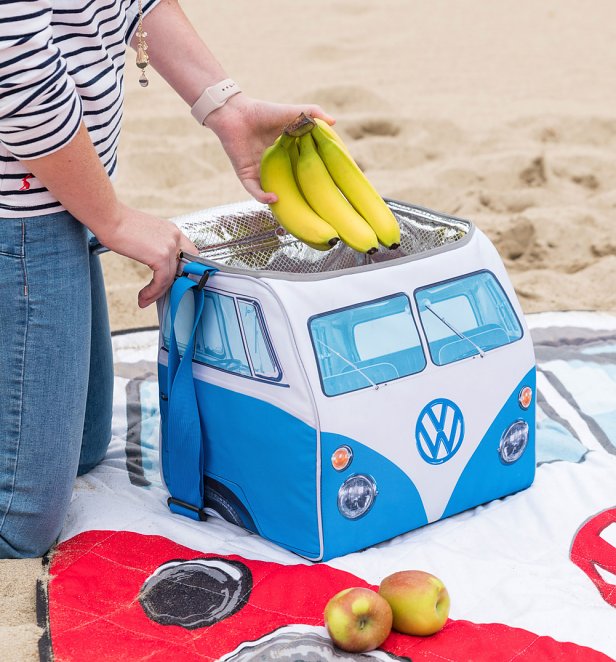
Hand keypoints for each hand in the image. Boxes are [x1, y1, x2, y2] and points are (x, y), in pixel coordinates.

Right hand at [97, 203, 196, 307]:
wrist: (107, 217)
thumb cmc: (119, 225)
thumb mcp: (146, 234)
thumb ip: (156, 247)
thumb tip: (157, 265)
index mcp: (172, 231)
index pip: (189, 256)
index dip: (181, 272)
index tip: (169, 283)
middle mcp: (174, 237)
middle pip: (181, 269)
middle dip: (171, 284)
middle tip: (157, 294)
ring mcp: (169, 246)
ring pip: (170, 278)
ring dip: (157, 293)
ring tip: (144, 299)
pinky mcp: (160, 256)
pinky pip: (161, 281)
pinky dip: (152, 292)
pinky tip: (142, 296)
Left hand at [206, 94, 334, 202]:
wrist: (236, 112)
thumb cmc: (264, 112)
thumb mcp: (293, 113)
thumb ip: (312, 114)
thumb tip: (334, 122)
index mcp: (287, 156)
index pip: (302, 172)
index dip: (313, 178)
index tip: (328, 184)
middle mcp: (275, 168)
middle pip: (290, 186)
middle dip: (300, 196)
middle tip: (315, 202)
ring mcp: (261, 173)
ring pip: (273, 194)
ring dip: (283, 202)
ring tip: (297, 207)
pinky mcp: (246, 175)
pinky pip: (255, 191)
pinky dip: (263, 197)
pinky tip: (274, 198)